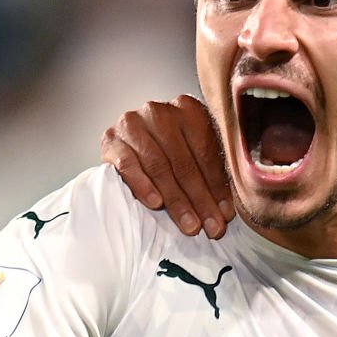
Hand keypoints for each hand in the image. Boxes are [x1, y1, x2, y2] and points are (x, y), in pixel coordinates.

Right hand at [100, 94, 233, 238]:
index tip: (226, 215)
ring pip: (158, 166)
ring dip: (176, 200)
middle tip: (211, 228)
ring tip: (189, 225)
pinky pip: (128, 165)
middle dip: (200, 199)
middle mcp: (159, 112)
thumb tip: (225, 213)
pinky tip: (156, 203)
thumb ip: (211, 175)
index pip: (206, 151)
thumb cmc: (169, 154)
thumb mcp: (195, 157)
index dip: (218, 186)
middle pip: (183, 161)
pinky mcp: (111, 140)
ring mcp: (132, 123)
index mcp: (188, 109)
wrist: (129, 144)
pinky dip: (143, 185)